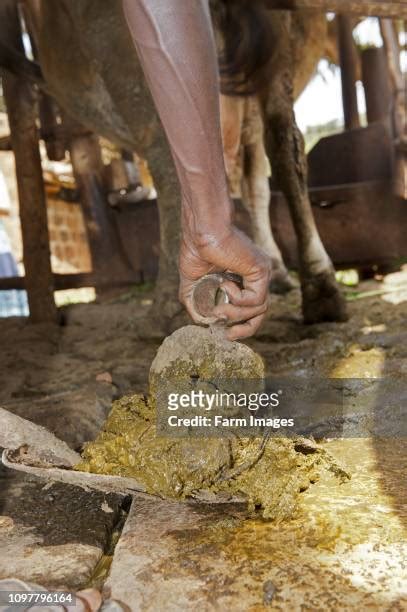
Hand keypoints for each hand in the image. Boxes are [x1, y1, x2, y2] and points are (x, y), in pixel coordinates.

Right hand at [179, 224, 270, 339]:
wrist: (200, 230)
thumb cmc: (195, 249)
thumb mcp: (193, 283)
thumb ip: (196, 303)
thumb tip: (203, 322)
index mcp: (244, 280)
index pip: (251, 310)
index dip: (241, 326)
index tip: (225, 334)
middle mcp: (256, 277)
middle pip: (260, 313)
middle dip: (245, 329)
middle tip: (228, 335)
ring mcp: (261, 273)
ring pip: (258, 309)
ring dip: (235, 314)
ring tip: (219, 308)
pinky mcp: (260, 270)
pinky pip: (254, 299)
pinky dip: (237, 299)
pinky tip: (224, 285)